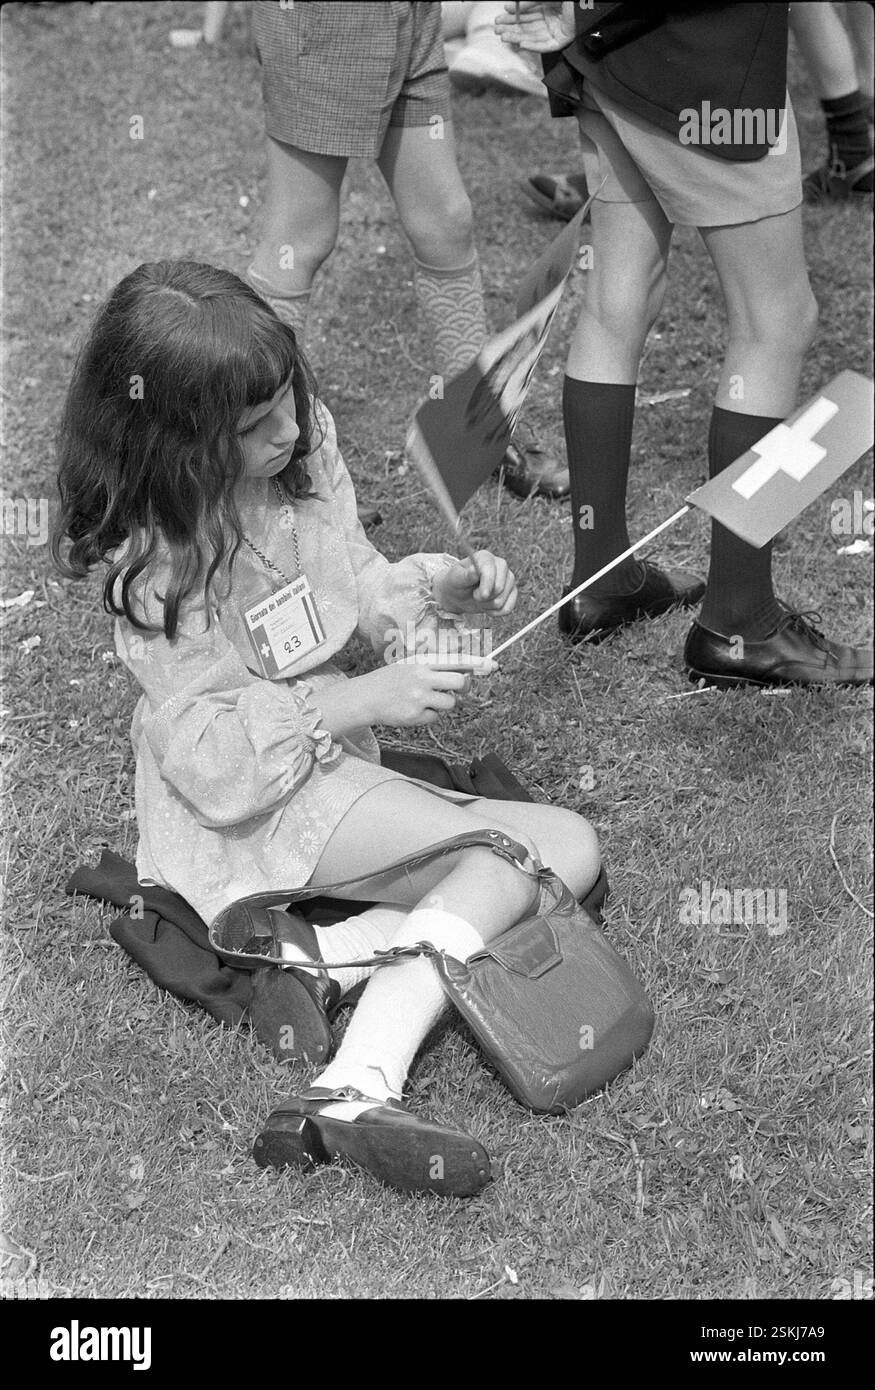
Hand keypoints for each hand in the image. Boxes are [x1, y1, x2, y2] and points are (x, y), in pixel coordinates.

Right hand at [356, 660, 482, 728]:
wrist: (365, 697)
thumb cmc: (392, 680)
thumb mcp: (412, 665)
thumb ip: (436, 667)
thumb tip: (466, 671)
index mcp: (422, 663)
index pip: (455, 661)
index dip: (476, 663)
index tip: (492, 665)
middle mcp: (422, 678)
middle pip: (460, 683)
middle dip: (463, 688)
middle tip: (456, 690)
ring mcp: (418, 697)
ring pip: (450, 703)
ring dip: (443, 703)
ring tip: (424, 700)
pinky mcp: (415, 715)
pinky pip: (435, 717)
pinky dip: (429, 715)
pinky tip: (413, 710)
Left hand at [433, 551, 517, 615]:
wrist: (459, 595)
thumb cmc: (456, 584)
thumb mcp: (455, 580)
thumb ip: (465, 576)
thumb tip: (474, 571)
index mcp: (485, 558)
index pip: (491, 570)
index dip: (486, 585)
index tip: (479, 596)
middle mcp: (500, 565)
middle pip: (499, 587)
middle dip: (484, 597)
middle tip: (474, 595)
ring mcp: (509, 578)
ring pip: (502, 600)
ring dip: (487, 605)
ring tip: (479, 599)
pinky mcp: (512, 592)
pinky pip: (508, 608)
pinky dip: (495, 612)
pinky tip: (487, 607)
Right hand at [495, 1, 575, 51]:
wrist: (585, 2)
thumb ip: (530, 3)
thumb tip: (513, 8)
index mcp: (546, 8)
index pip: (526, 15)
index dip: (512, 17)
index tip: (500, 18)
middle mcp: (549, 20)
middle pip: (527, 27)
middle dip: (511, 29)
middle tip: (497, 30)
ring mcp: (555, 31)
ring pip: (532, 37)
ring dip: (517, 38)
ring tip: (503, 37)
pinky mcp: (561, 41)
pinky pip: (545, 46)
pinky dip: (533, 45)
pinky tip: (521, 44)